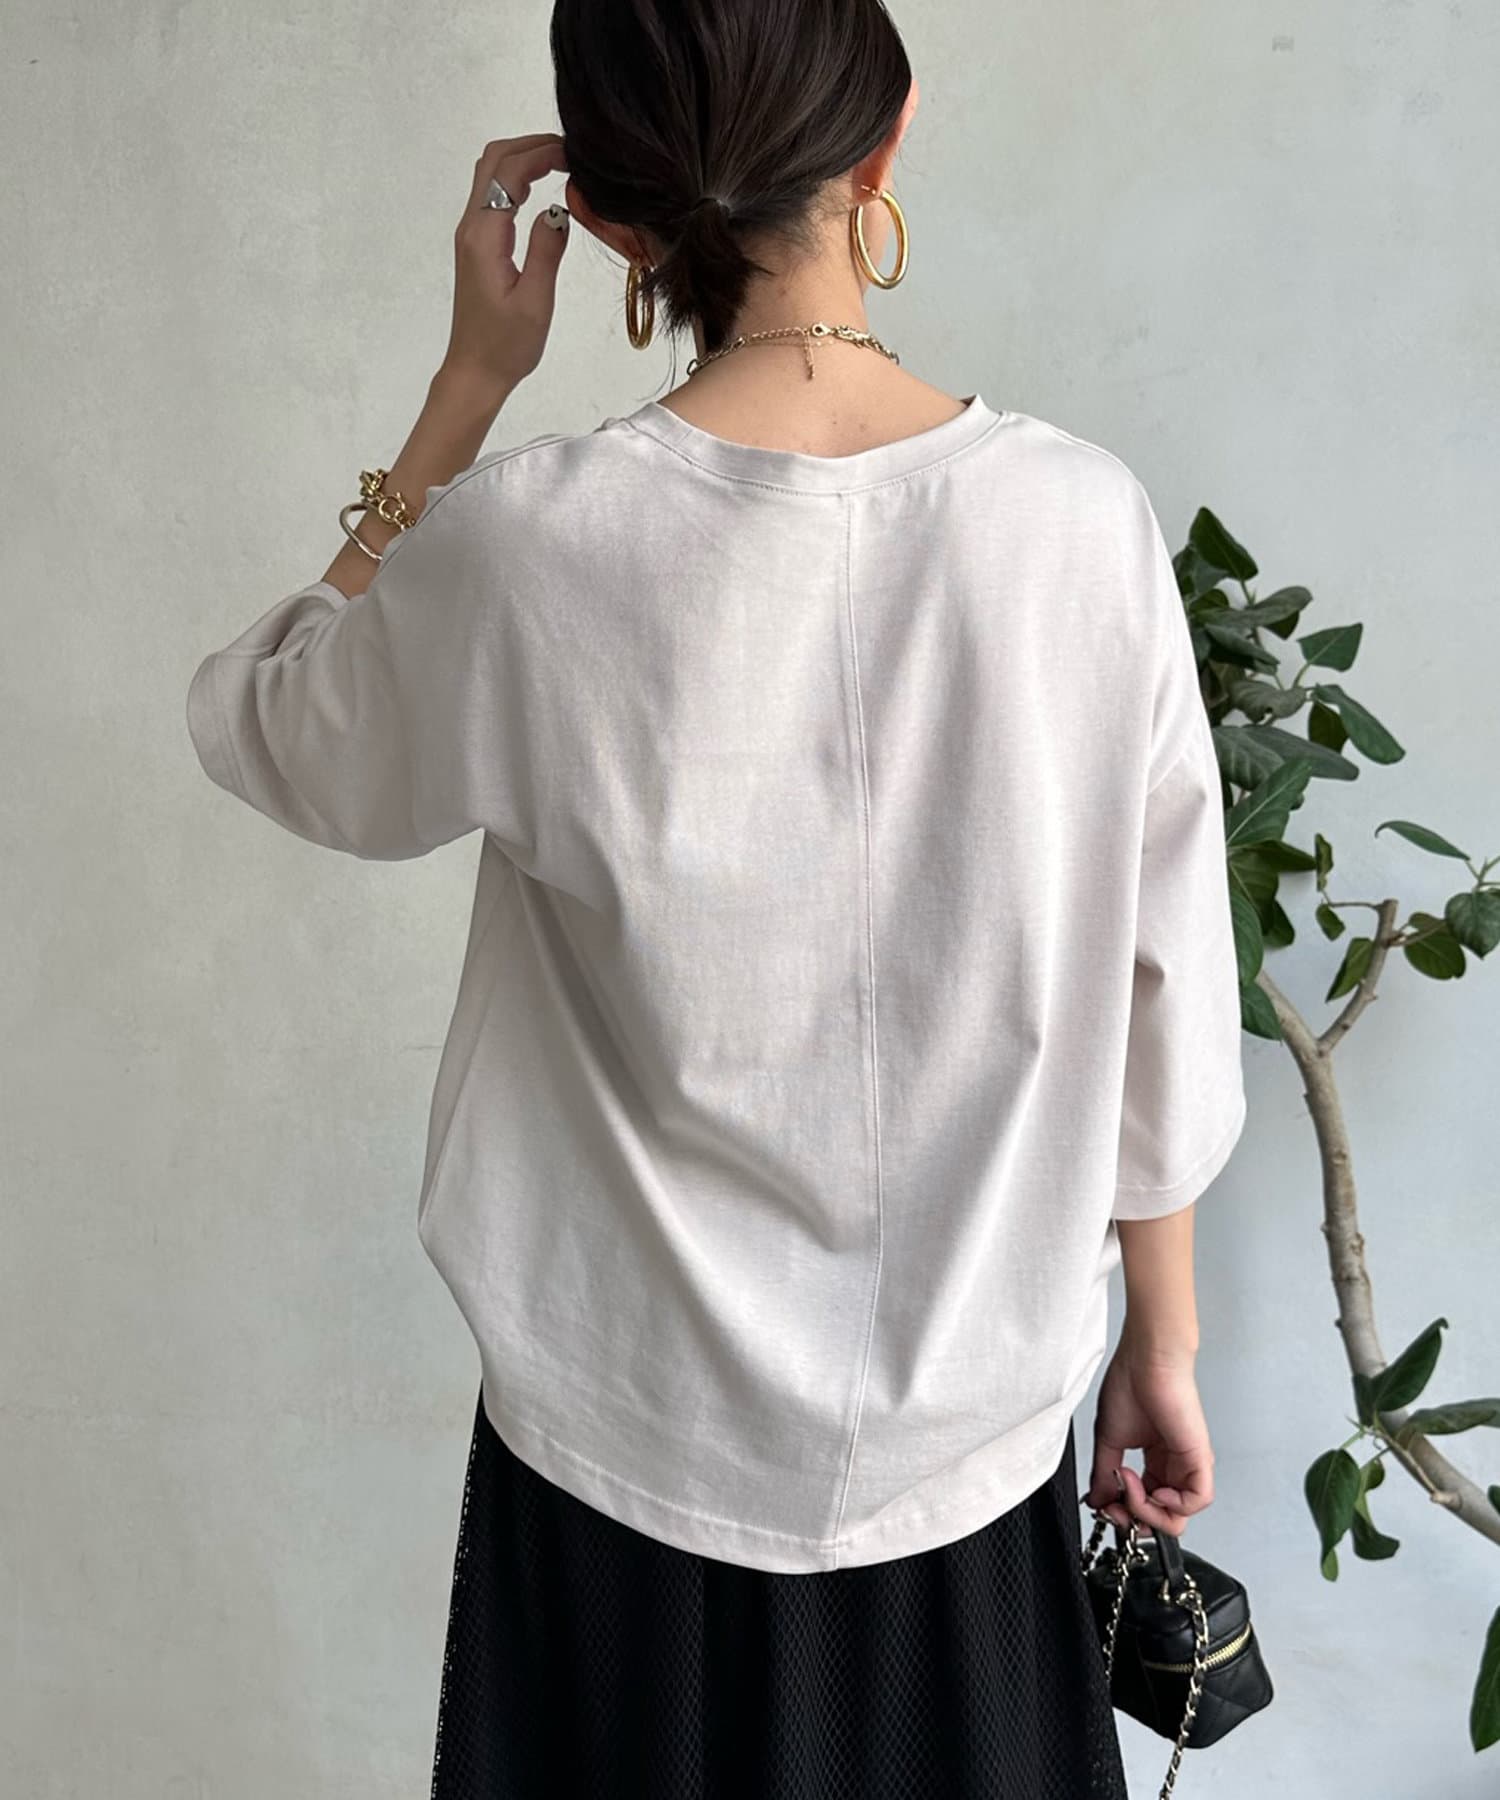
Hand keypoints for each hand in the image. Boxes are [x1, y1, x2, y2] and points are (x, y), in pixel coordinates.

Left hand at [440, 133, 570, 399]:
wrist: (475, 372)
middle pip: (492, 161)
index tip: (576, 154)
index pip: (508, 173)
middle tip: (570, 150)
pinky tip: (542, 187)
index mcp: (484, 236)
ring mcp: (471, 234)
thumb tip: (559, 207)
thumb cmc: (507, 345)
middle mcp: (471, 227)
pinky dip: (516, 178)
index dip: (542, 153)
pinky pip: (492, 195)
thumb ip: (546, 250)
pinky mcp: (477, 245)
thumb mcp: (535, 302)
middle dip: (530, 145)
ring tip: (561, 162)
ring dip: (522, 158)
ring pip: (489, 174)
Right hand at [1084, 1341, 1213, 1538]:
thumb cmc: (1130, 1384)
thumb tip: (1098, 1502)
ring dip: (1147, 1511)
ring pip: (1178, 1516)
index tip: (1104, 1505)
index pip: (1145, 1505)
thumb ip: (1104, 1475)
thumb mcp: (1109, 1439)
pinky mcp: (1199, 1457)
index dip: (1124, 1513)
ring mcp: (1187, 1463)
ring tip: (1129, 1484)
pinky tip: (1154, 1489)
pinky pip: (1197, 1501)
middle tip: (1116, 1504)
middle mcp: (1173, 1466)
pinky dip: (1173, 1505)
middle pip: (1162, 1518)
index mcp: (1154, 1460)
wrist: (1146, 1359)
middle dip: (1135, 1519)